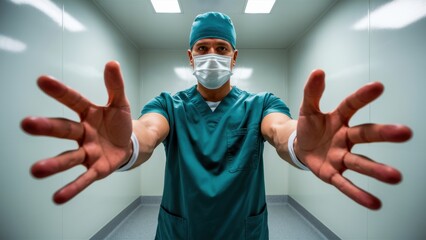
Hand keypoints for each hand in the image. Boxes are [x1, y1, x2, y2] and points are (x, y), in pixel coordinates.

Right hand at [21, 61, 131, 203]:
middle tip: (27, 124)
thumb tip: (112, 63)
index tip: (42, 80)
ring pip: (69, 157)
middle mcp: (83, 133)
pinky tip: (58, 197)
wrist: (129, 144)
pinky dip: (73, 187)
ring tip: (35, 170)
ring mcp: (88, 152)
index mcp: (88, 114)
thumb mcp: (120, 103)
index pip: (73, 100)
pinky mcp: (97, 168)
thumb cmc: (119, 123)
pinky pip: (85, 178)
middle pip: (64, 129)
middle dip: (47, 128)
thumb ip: (115, 85)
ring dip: (53, 164)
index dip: (60, 91)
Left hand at [296, 70, 411, 209]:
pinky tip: (374, 203)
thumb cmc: (309, 127)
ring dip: (376, 170)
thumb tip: (318, 72)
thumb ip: (312, 92)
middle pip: (365, 135)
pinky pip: (345, 184)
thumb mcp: (307, 108)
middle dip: (383, 134)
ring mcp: (341, 157)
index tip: (378, 86)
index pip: (352, 106)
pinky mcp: (332, 173)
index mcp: (339, 119)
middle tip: (405, 133)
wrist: (300, 147)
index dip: (363, 97)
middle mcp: (345, 138)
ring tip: (396, 176)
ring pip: (359, 162)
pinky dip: (358, 193)